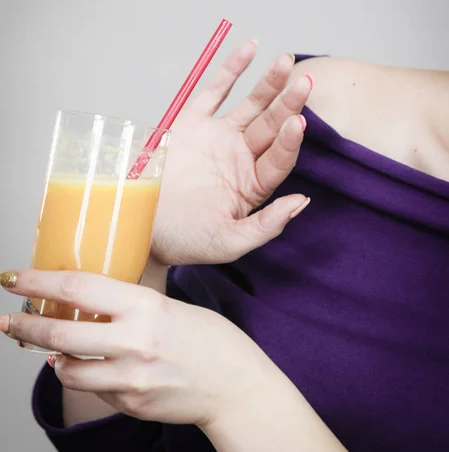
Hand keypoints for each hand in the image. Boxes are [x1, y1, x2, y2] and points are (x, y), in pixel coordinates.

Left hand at [0, 269, 273, 425]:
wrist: (235, 387)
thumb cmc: (211, 339)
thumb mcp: (170, 306)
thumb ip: (131, 305)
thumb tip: (92, 301)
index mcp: (145, 306)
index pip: (78, 287)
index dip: (38, 280)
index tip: (13, 277)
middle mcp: (133, 341)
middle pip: (59, 330)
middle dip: (23, 323)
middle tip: (7, 319)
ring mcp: (129, 377)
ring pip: (65, 366)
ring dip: (49, 354)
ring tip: (45, 344)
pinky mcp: (129, 403)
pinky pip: (91, 387)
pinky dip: (80, 373)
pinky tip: (85, 364)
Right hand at [151, 41, 311, 265]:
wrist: (139, 225)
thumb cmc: (184, 240)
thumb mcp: (228, 242)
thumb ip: (266, 225)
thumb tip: (302, 201)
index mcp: (253, 184)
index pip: (279, 158)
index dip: (290, 141)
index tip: (298, 122)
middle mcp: (241, 157)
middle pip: (271, 125)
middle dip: (288, 103)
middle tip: (304, 82)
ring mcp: (218, 136)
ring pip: (250, 104)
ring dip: (268, 83)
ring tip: (285, 60)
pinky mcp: (193, 122)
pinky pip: (215, 90)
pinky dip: (231, 69)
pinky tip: (250, 48)